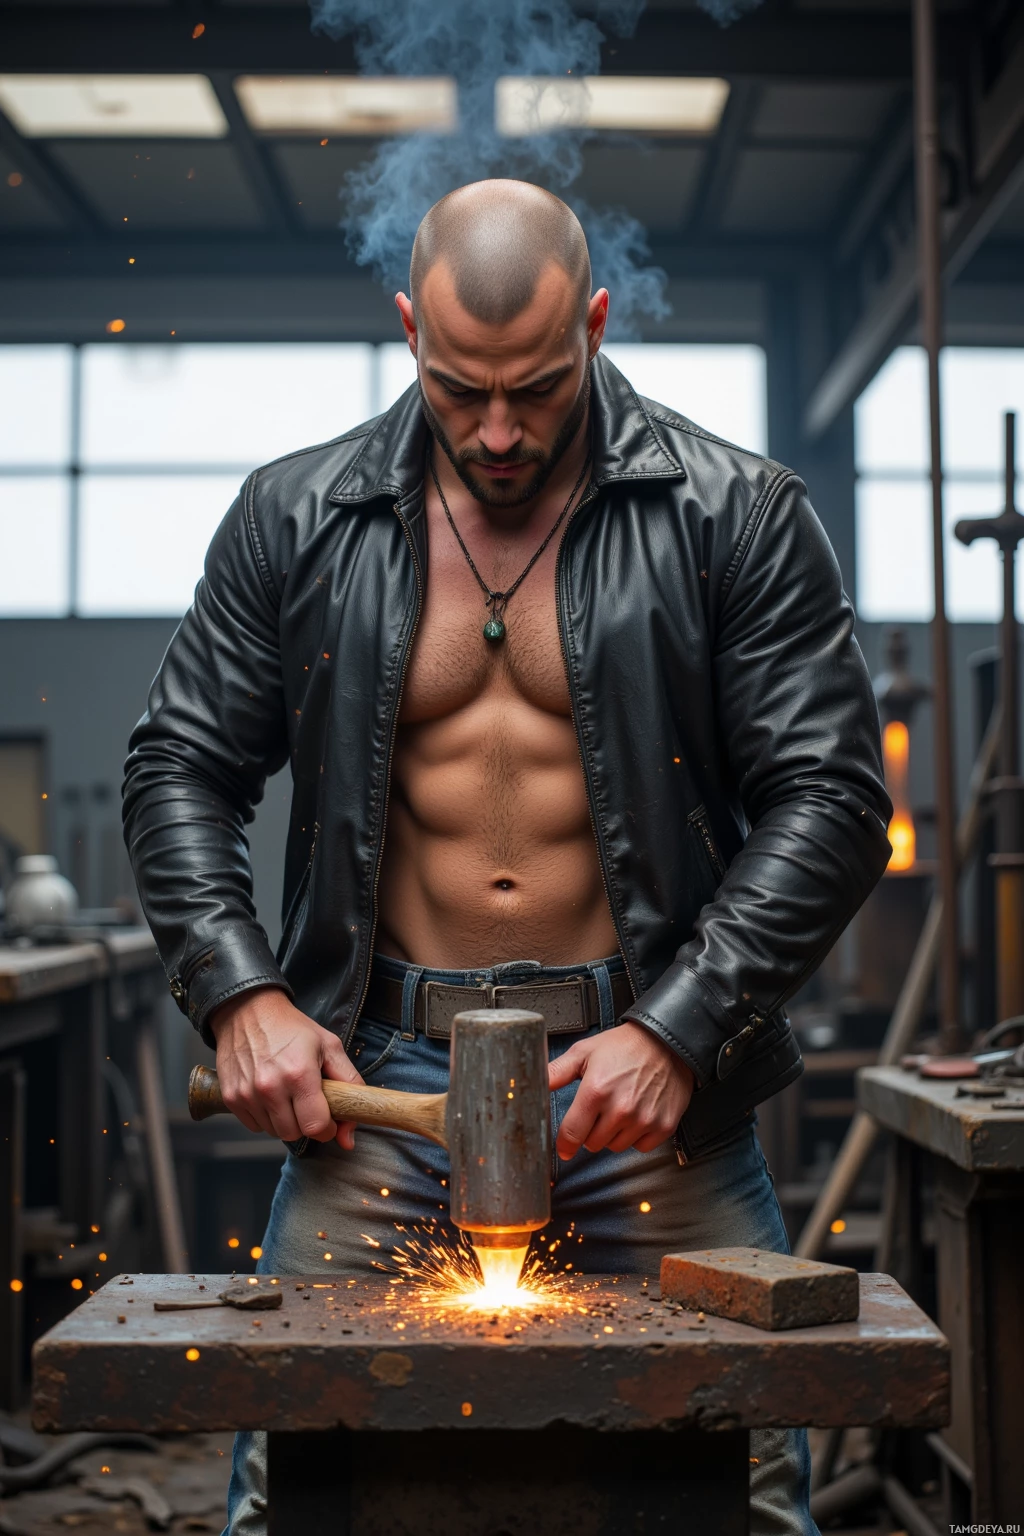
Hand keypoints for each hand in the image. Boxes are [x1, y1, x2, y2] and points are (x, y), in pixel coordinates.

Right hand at [209, 987, 362, 1148]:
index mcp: (299, 1074)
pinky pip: (254, 1126)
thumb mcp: (330, 1046)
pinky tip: (269, 1095)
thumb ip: (349, 1086)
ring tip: (287, 1094)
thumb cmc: (292, 1028)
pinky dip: (265, 1117)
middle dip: (306, 1124)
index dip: (327, 1128)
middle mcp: (270, 1087)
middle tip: (307, 1103)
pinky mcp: (230, 1097)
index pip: (315, 1126)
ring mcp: (247, 1094)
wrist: (249, 1011)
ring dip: (285, 1120)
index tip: (328, 1120)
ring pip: (273, 1132)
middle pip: (293, 1134)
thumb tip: (350, 1136)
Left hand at [547, 1022, 694, 1159]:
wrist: (666, 1042)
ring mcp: (643, 1119)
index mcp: (596, 1090)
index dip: (564, 1144)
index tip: (563, 1148)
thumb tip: (533, 1084)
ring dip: (613, 1134)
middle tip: (599, 1110)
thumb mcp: (584, 1052)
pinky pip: (641, 1147)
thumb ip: (557, 1072)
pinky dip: (636, 1136)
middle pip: (592, 1144)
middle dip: (591, 1131)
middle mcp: (620, 1108)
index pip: (572, 1134)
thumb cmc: (625, 1046)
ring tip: (619, 1109)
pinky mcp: (663, 1126)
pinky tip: (637, 1115)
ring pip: (615, 1147)